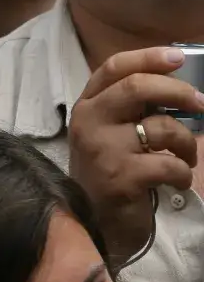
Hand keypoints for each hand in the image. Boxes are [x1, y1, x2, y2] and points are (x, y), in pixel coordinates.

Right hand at [68, 46, 199, 262]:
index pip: (114, 68)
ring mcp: (102, 149)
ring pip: (161, 127)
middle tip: (201, 105)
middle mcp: (89, 122)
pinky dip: (183, 172)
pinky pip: (169, 163)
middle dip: (179, 92)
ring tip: (186, 157)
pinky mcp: (119, 177)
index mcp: (88, 106)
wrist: (95, 223)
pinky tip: (176, 181)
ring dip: (188, 143)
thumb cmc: (110, 173)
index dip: (148, 57)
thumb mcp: (112, 134)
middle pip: (137, 87)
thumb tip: (180, 88)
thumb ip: (132, 109)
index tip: (178, 58)